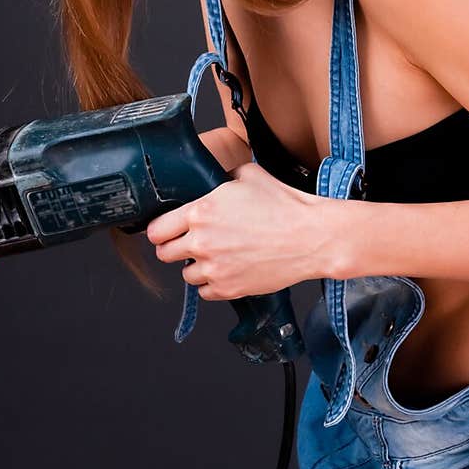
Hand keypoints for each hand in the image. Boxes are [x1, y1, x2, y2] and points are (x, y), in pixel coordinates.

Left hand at [145, 161, 327, 299]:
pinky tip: (228, 271)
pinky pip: (205, 293)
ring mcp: (214, 268)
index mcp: (201, 212)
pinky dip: (213, 284)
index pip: (157, 230)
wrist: (311, 237)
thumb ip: (223, 178)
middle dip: (175, 248)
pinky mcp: (229, 289)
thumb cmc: (285, 206)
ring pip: (186, 275)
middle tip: (191, 244)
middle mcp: (202, 242)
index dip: (161, 230)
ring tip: (217, 257)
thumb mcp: (249, 175)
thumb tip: (217, 180)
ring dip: (197, 267)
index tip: (167, 231)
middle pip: (164, 254)